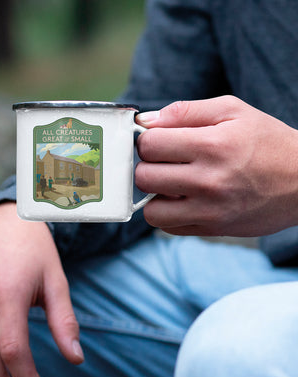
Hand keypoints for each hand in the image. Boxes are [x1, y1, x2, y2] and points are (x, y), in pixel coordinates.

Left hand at [135, 95, 297, 235]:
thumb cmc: (267, 142)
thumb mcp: (233, 111)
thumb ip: (186, 111)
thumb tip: (146, 121)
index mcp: (212, 145)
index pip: (149, 144)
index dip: (148, 140)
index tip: (159, 141)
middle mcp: (208, 181)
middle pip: (144, 177)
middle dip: (148, 166)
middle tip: (164, 162)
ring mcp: (209, 210)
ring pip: (151, 210)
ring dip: (154, 195)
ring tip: (170, 184)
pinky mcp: (211, 229)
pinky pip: (168, 227)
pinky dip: (168, 214)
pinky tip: (182, 200)